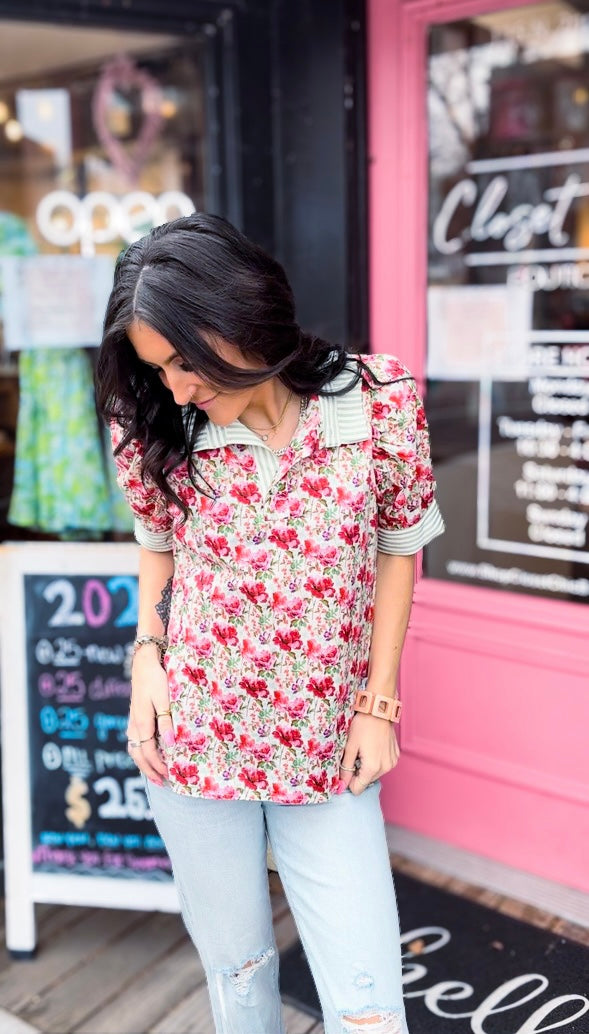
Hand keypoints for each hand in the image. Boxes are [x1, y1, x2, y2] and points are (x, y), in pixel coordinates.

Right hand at [127, 646, 174, 785]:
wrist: (144, 662)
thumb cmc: (157, 679)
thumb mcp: (165, 699)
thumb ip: (167, 722)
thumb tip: (170, 744)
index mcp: (142, 723)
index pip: (148, 753)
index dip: (158, 766)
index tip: (170, 776)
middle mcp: (135, 725)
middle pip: (138, 755)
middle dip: (150, 770)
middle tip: (163, 783)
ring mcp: (133, 720)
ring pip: (134, 748)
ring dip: (144, 762)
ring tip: (155, 772)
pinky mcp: (135, 716)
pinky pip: (135, 740)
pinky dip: (141, 751)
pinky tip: (150, 752)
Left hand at [339, 711, 399, 795]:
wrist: (378, 711)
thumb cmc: (362, 726)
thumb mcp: (350, 746)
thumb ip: (346, 768)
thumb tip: (341, 785)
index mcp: (372, 767)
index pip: (358, 788)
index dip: (349, 781)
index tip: (346, 768)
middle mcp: (385, 768)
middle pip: (367, 781)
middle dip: (358, 772)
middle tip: (355, 754)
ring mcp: (392, 762)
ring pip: (375, 774)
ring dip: (368, 766)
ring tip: (364, 750)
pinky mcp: (395, 756)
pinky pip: (383, 766)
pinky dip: (377, 761)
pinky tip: (373, 748)